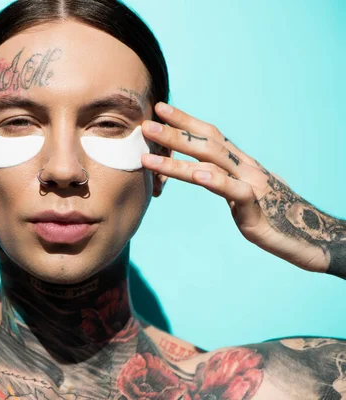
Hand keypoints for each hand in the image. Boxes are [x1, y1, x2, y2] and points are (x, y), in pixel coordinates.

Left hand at [140, 102, 345, 273]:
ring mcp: (251, 185)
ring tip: (150, 154)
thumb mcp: (239, 192)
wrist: (307, 237)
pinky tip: (198, 176)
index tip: (160, 109)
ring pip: (213, 163)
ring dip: (178, 157)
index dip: (185, 120)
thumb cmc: (270, 214)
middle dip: (175, 132)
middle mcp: (245, 168)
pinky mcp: (255, 208)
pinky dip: (216, 182)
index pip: (210, 135)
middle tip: (146, 124)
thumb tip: (196, 171)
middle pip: (207, 143)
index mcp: (240, 163)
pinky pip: (235, 191)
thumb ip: (220, 178)